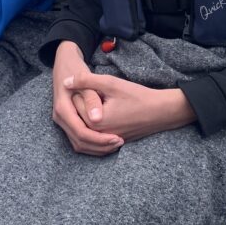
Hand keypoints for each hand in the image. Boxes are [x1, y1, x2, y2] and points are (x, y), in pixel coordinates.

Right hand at [52, 41, 122, 155]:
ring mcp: (63, 121)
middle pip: (80, 142)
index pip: (81, 132)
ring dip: (97, 148)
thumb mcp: (86, 80)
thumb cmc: (76, 69)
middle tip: (120, 142)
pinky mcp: (69, 122)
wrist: (65, 63)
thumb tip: (96, 119)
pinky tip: (108, 141)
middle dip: (100, 146)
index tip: (117, 138)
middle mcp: (60, 118)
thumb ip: (91, 99)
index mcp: (63, 109)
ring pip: (79, 144)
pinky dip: (94, 144)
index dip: (100, 139)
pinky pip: (80, 140)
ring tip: (116, 143)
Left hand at [64, 70, 195, 143]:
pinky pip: (95, 138)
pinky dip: (92, 127)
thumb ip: (86, 81)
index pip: (75, 105)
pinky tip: (98, 113)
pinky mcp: (112, 143)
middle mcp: (98, 136)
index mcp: (95, 122)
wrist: (160, 112)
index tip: (90, 84)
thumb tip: (65, 82)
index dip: (81, 91)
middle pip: (78, 118)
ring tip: (96, 100)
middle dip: (81, 104)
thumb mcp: (110, 83)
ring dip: (85, 116)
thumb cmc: (136, 96)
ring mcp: (106, 142)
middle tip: (93, 91)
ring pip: (85, 129)